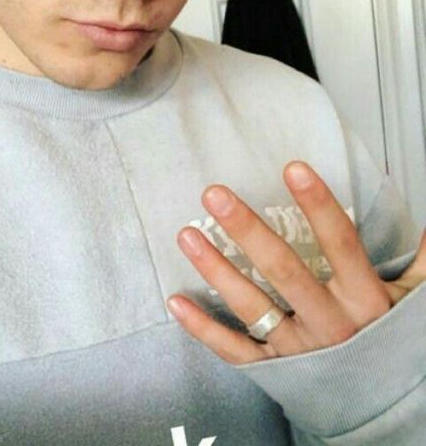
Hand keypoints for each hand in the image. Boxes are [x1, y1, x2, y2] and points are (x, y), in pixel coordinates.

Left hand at [167, 161, 425, 363]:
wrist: (388, 411)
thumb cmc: (394, 347)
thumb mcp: (413, 302)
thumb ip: (421, 262)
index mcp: (365, 299)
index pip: (340, 243)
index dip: (317, 205)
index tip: (293, 169)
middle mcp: (330, 323)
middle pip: (285, 270)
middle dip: (247, 230)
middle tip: (215, 195)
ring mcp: (300, 349)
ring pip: (253, 307)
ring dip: (216, 270)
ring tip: (187, 235)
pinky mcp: (278, 370)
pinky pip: (236, 351)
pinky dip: (204, 329)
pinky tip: (177, 302)